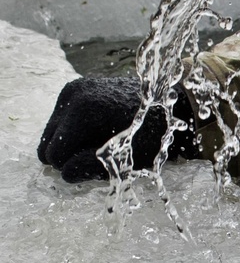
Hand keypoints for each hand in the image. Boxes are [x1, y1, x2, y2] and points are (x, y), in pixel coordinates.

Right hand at [37, 74, 182, 182]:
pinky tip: (98, 131)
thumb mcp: (123, 159)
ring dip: (72, 144)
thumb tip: (64, 173)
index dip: (73, 166)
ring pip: (54, 133)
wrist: (168, 103)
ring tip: (102, 141)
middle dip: (69, 155)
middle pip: (48, 144)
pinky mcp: (77, 89)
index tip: (100, 162)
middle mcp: (73, 94)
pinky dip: (74, 131)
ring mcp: (74, 89)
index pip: (54, 154)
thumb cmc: (151, 134)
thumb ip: (89, 169)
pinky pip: (62, 122)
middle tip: (101, 154)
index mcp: (82, 110)